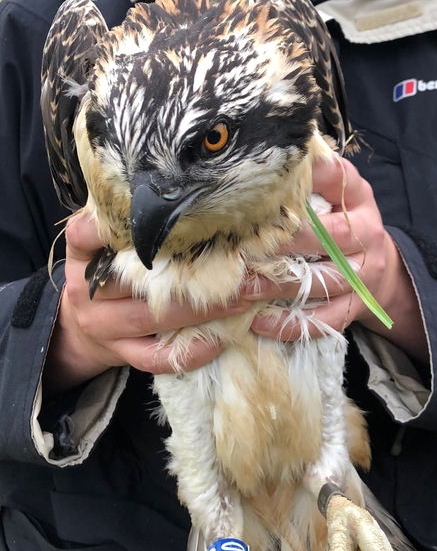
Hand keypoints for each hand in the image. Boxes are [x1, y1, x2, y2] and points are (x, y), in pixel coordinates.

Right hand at [43, 212, 248, 395]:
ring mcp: (101, 326)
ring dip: (200, 312)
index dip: (111, 224)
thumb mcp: (106, 246)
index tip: (151, 213)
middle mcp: (86, 290)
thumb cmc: (109, 275)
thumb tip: (189, 193)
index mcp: (82, 254)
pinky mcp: (119, 354)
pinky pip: (155, 358)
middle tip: (238, 266)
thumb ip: (131, 223)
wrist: (81, 330)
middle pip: (134, 280)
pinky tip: (219, 340)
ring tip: (241, 300)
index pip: (85, 233)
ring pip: (150, 319)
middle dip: (190, 274)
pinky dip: (189, 351)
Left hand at [245, 157, 427, 362]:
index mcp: (357, 197)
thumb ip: (306, 178)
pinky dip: (291, 324)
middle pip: (331, 236)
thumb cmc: (338, 224)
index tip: (269, 183)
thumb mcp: (332, 193)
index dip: (306, 179)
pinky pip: (325, 319)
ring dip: (279, 286)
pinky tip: (259, 321)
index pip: (337, 178)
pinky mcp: (356, 306)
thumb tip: (259, 154)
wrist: (378, 270)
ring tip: (243, 287)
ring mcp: (364, 273)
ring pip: (323, 281)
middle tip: (243, 246)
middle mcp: (366, 232)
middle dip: (286, 241)